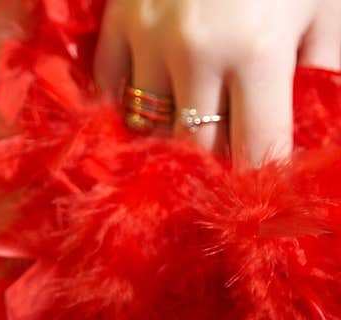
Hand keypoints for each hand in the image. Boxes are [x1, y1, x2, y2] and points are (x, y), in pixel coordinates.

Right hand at [94, 0, 340, 165]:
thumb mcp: (326, 3)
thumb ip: (327, 68)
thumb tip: (324, 128)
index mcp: (256, 51)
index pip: (257, 149)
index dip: (265, 177)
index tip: (268, 189)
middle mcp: (194, 55)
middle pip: (199, 148)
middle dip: (221, 160)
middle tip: (234, 154)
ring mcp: (147, 40)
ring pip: (152, 126)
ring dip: (176, 134)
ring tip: (197, 125)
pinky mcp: (118, 24)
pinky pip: (112, 91)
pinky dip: (132, 105)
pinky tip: (155, 101)